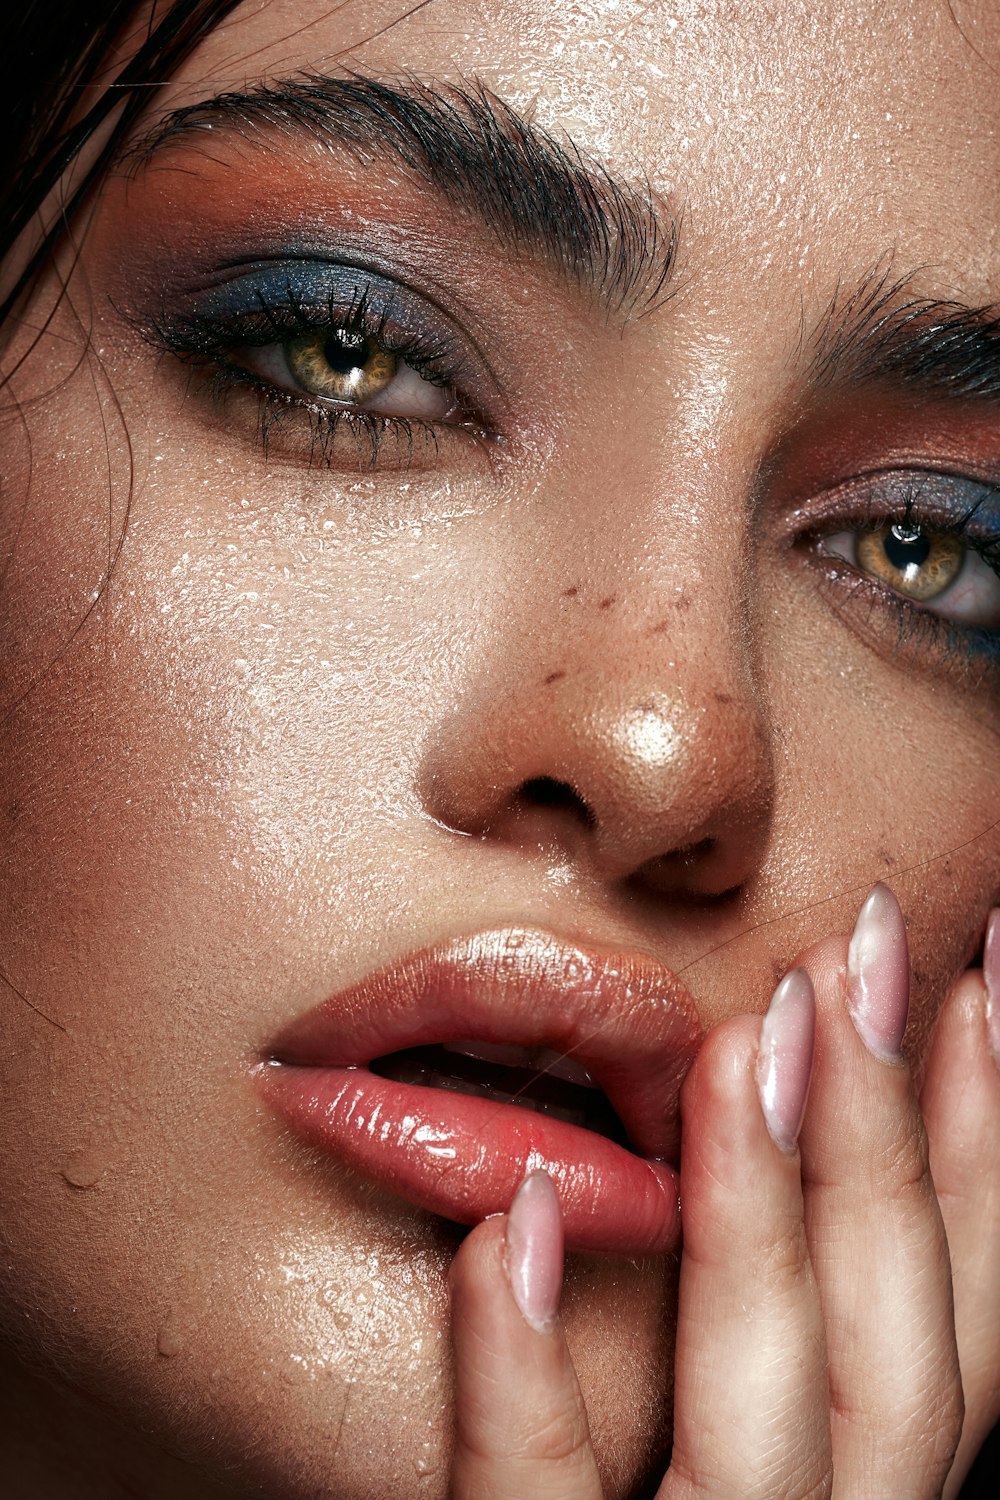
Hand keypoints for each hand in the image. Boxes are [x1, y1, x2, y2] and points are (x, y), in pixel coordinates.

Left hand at [448, 893, 999, 1497]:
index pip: (955, 1323)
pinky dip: (529, 1380)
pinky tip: (510, 1228)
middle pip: (897, 1349)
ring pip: (772, 1422)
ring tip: (738, 1045)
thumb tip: (777, 1132)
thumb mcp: (743, 1474)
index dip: (988, 1152)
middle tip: (864, 949)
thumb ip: (769, 1362)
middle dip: (894, 1138)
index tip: (983, 983)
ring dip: (761, 1219)